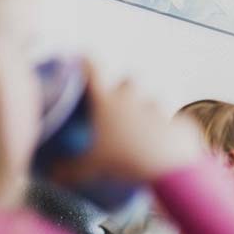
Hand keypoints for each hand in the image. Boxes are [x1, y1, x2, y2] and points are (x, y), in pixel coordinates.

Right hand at [55, 62, 201, 183]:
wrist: (168, 166)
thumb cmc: (126, 160)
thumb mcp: (92, 167)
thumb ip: (70, 168)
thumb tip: (54, 173)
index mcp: (107, 101)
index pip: (94, 68)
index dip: (87, 61)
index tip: (83, 59)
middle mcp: (133, 99)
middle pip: (130, 78)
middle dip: (126, 87)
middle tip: (121, 104)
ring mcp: (159, 109)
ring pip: (155, 100)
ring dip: (149, 110)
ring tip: (145, 131)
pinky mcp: (179, 122)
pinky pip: (174, 122)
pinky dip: (170, 131)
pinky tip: (166, 145)